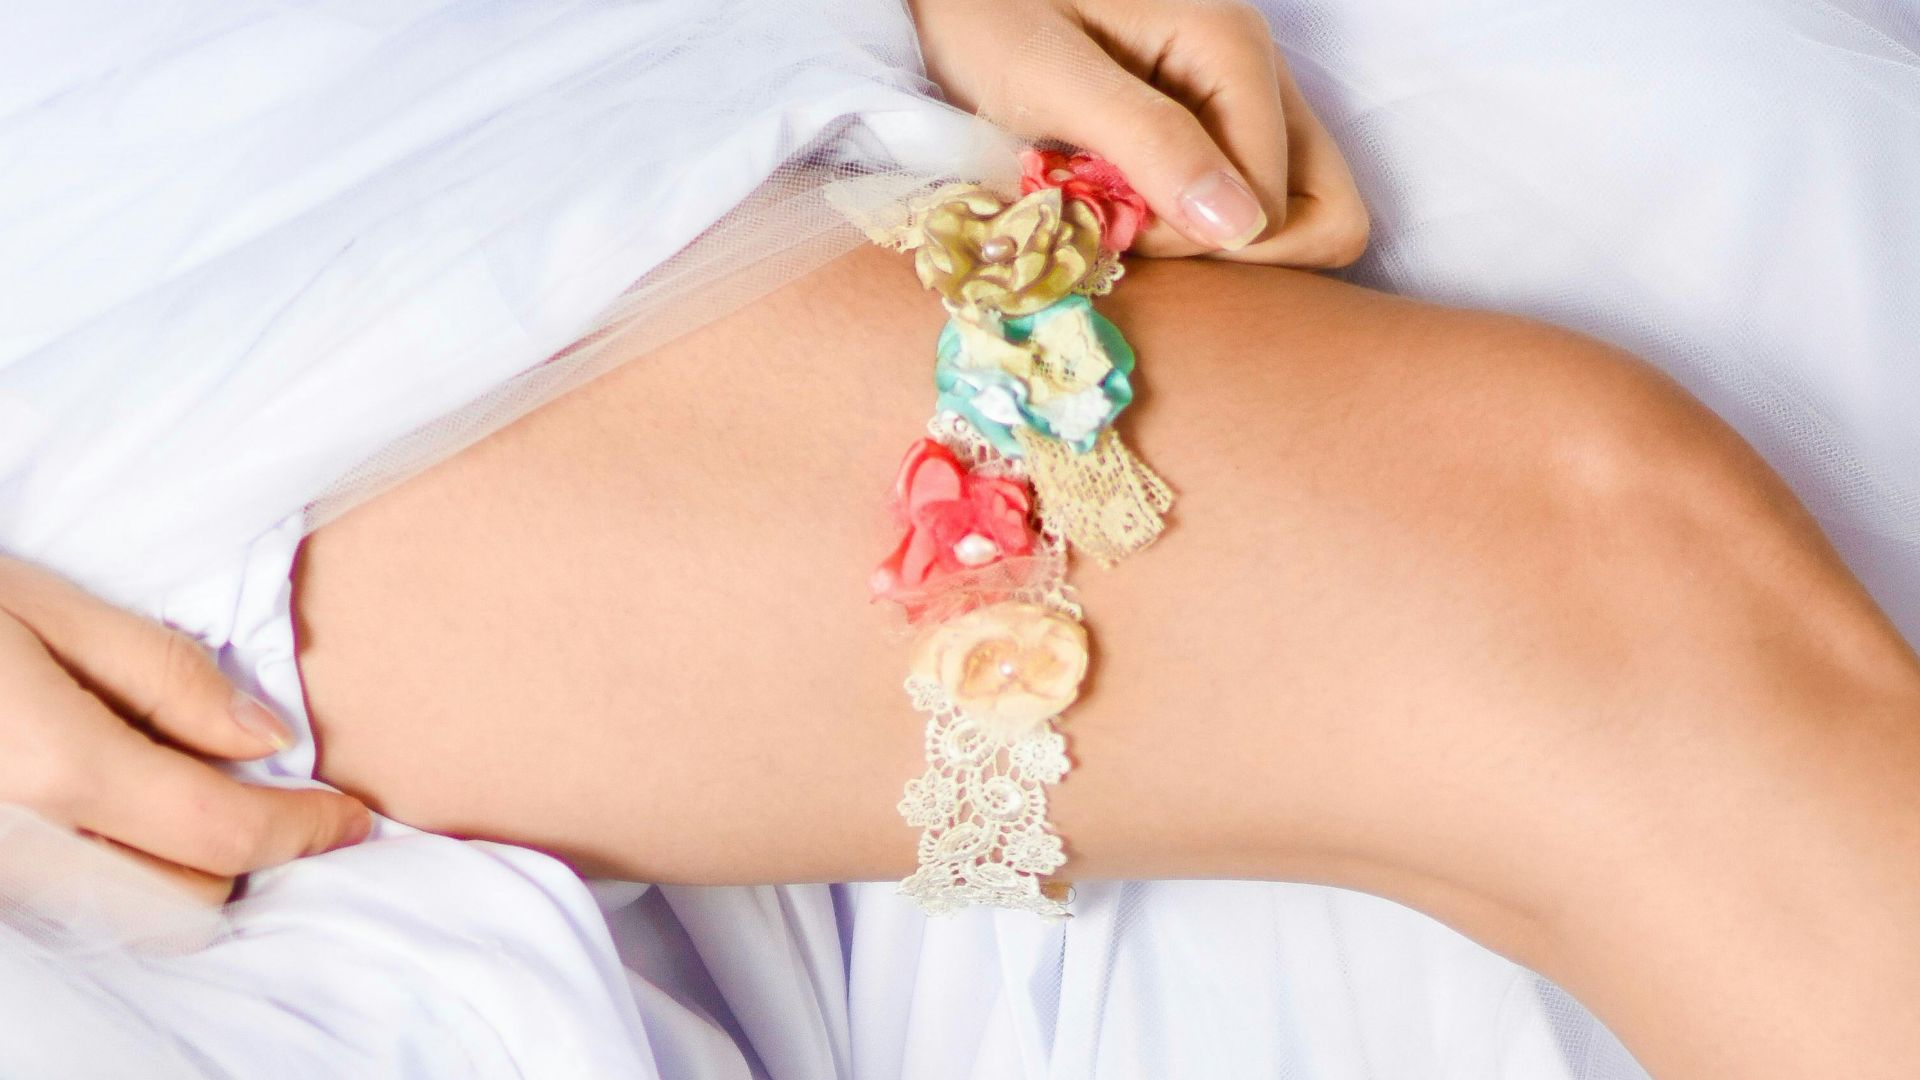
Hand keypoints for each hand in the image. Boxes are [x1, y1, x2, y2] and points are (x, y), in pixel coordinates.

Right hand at [0, 557, 371, 904]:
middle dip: (246, 849)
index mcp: (59, 770)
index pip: (220, 832)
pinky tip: (127, 805)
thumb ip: (163, 676)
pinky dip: (127, 870)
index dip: (302, 829)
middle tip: (271, 789)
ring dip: (185, 866)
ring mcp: (3, 876)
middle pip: (187, 894)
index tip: (351, 815)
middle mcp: (28, 850)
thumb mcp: (47, 610)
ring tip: (193, 787)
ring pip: (135, 913)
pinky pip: (82, 902)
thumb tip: (268, 739)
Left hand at [908, 0, 1367, 265]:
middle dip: (1229, 253)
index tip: (1113, 225)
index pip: (1277, 206)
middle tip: (1132, 234)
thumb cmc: (985, 16)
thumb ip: (1147, 142)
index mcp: (1233, 47)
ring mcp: (1240, 105)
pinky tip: (1119, 209)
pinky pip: (1237, 206)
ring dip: (1207, 244)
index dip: (1197, 242)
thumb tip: (1241, 225)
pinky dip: (1186, 228)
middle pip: (1321, 213)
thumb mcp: (1051, 78)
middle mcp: (1257, 75)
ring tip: (1121, 221)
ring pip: (1284, 216)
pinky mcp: (1209, 129)